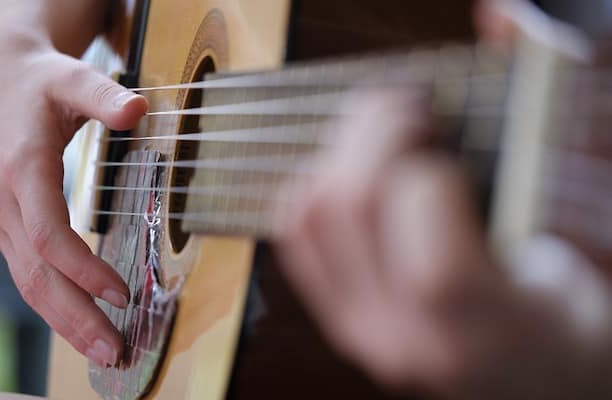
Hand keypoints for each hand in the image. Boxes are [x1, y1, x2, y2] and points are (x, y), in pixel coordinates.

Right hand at [0, 1, 146, 366]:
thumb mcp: (72, 78)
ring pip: (29, 283)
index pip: (48, 235)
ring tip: (104, 350)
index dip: (83, 269)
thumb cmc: (38, 83)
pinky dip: (56, 303)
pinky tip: (82, 322)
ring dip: (65, 321)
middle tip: (114, 350)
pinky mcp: (9, 227)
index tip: (121, 294)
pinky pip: (30, 274)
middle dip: (76, 317)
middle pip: (37, 275)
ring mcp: (2, 219)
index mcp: (22, 171)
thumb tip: (138, 108)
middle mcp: (5, 203)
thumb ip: (105, 96)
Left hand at [273, 1, 611, 395]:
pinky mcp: (339, 317)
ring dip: (340, 151)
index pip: (433, 262)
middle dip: (373, 131)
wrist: (539, 380)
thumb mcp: (594, 232)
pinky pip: (296, 237)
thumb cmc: (576, 317)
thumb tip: (503, 17)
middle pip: (349, 211)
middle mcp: (411, 337)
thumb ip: (561, 129)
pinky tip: (355, 169)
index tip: (450, 137)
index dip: (430, 178)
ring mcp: (363, 329)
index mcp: (491, 331)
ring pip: (309, 217)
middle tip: (411, 106)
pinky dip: (316, 183)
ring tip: (385, 132)